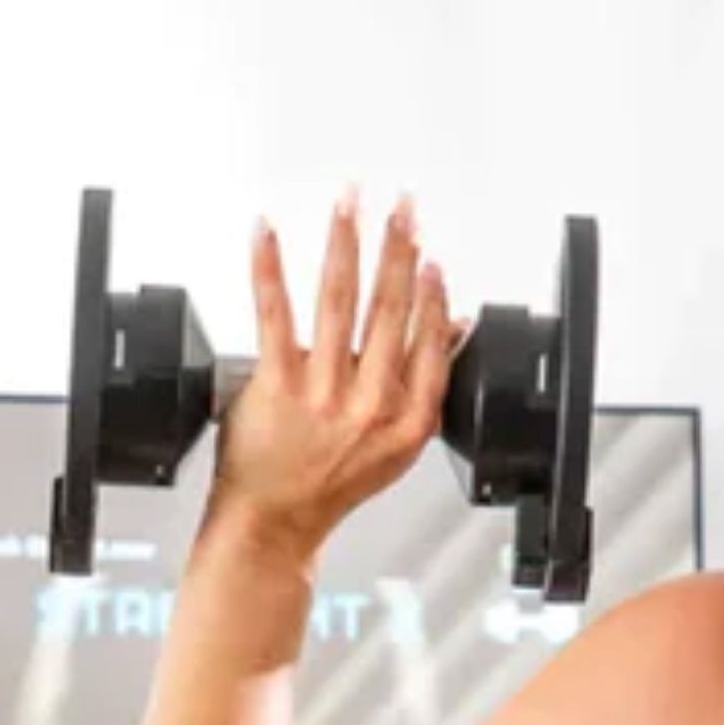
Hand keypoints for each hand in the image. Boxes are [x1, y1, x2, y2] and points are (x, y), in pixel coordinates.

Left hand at [210, 189, 469, 546]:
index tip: (430, 256)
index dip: (430, 292)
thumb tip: (454, 329)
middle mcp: (371, 405)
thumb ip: (425, 383)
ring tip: (349, 204)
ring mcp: (324, 395)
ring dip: (346, 243)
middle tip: (401, 208)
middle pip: (389, 311)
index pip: (429, 342)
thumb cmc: (332, 481)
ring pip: (340, 302)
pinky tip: (269, 233)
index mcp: (409, 421)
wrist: (278, 520)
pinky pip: (275, 315)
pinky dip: (270, 268)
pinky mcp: (278, 386)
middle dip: (397, 250)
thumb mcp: (398, 442)